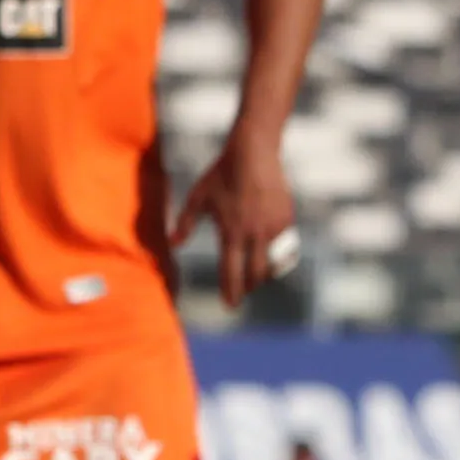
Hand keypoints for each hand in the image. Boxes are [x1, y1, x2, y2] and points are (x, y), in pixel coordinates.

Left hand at [172, 135, 298, 310]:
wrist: (253, 153)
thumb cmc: (221, 175)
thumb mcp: (198, 197)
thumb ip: (184, 223)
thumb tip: (173, 244)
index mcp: (231, 232)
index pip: (232, 272)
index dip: (231, 292)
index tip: (229, 306)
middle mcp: (254, 234)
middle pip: (256, 274)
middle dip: (248, 287)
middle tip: (242, 291)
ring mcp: (273, 227)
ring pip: (273, 263)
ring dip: (264, 273)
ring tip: (255, 274)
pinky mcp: (287, 219)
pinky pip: (284, 246)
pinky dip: (276, 254)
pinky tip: (268, 253)